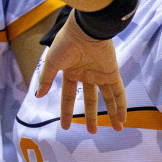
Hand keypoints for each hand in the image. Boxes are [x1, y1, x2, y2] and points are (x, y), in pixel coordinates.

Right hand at [36, 15, 126, 132]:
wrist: (85, 29)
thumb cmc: (65, 43)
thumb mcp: (51, 62)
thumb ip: (46, 79)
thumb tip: (38, 95)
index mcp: (70, 73)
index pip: (68, 96)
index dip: (66, 112)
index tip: (65, 126)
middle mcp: (86, 75)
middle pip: (89, 100)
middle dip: (91, 116)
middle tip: (93, 131)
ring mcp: (100, 75)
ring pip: (107, 98)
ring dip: (111, 113)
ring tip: (117, 128)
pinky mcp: (112, 72)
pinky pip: (118, 92)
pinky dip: (122, 104)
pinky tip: (123, 118)